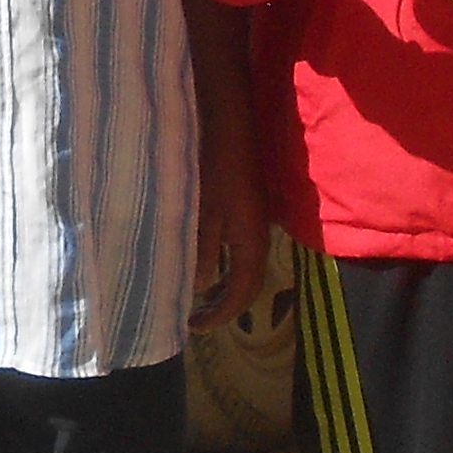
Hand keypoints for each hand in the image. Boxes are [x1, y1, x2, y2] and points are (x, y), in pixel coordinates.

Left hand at [189, 149, 271, 335]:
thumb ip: (201, 251)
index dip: (221, 314)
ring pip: (243, 268)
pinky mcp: (245, 211)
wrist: (228, 125)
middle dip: (223, 306)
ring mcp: (253, 224)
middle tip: (195, 319)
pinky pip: (238, 251)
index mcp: (250, 242)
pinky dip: (222, 266)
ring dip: (224, 286)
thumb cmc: (213, 167)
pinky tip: (201, 262)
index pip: (241, 291)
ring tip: (197, 298)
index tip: (195, 327)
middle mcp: (257, 237)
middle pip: (247, 284)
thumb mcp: (201, 213)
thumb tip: (201, 287)